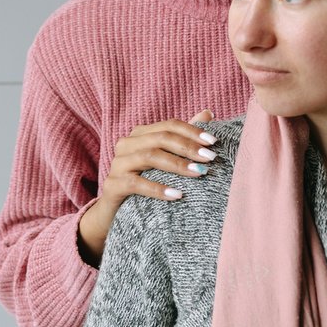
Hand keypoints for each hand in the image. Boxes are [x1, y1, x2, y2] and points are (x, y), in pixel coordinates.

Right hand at [78, 110, 214, 262]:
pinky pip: (136, 183)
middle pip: (161, 138)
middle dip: (188, 147)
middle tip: (210, 158)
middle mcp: (127, 144)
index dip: (193, 131)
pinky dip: (158, 188)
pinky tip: (177, 195)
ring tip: (199, 173)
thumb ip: (184, 137)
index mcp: (140, 134)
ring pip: (149, 156)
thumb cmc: (147, 182)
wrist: (116, 212)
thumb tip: (208, 114)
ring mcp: (117, 164)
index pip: (169, 126)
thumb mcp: (166, 160)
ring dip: (177, 164)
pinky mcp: (112, 185)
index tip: (214, 142)